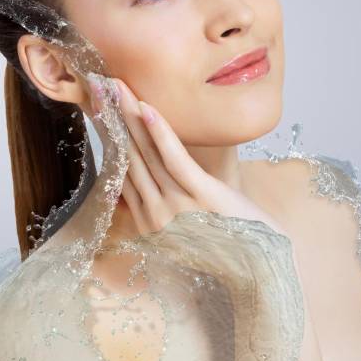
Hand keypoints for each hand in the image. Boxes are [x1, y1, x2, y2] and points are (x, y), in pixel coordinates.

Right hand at [87, 75, 286, 237]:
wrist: (262, 274)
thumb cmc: (227, 250)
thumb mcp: (183, 235)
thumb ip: (156, 212)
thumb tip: (131, 190)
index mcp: (147, 220)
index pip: (121, 168)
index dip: (110, 135)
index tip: (99, 107)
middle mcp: (154, 213)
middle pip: (128, 155)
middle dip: (113, 118)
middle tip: (98, 86)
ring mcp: (176, 205)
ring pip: (146, 152)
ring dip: (130, 116)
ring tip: (118, 87)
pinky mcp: (202, 196)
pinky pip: (175, 159)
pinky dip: (160, 132)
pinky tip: (148, 108)